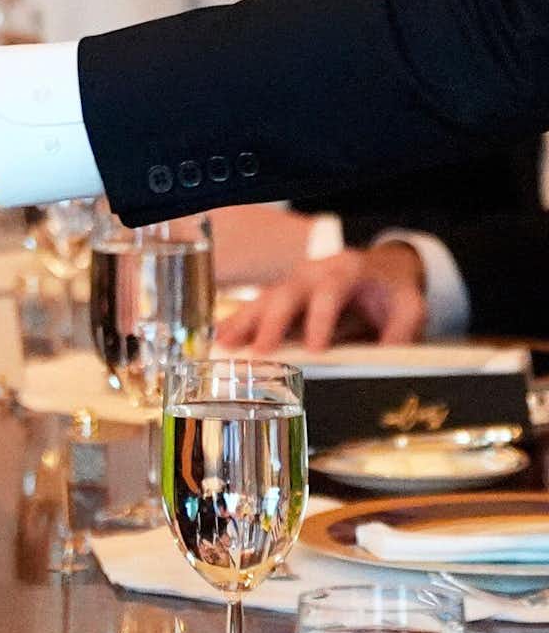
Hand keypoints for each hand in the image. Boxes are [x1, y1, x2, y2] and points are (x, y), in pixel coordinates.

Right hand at [217, 242, 426, 352]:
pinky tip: (221, 337)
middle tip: (260, 351)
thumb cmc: (394, 290)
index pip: (329, 293)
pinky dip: (239, 321)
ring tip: (225, 344)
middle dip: (271, 323)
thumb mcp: (411, 307)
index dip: (320, 320)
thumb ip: (400, 332)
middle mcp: (314, 271)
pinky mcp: (284, 292)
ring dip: (244, 322)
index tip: (314, 350)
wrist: (383, 268)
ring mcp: (294, 280)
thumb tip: (385, 363)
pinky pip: (258, 305)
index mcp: (347, 270)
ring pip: (265, 298)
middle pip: (287, 294)